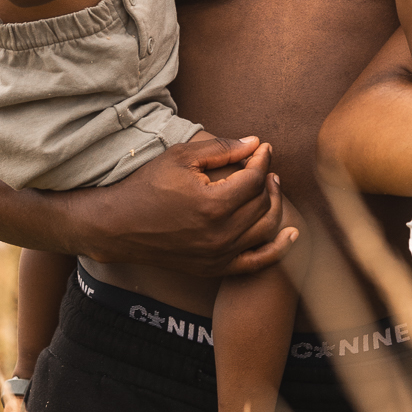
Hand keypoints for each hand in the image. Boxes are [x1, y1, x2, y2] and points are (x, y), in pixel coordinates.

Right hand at [71, 133, 297, 274]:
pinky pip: (258, 262)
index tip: (263, 149)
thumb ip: (222, 149)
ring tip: (270, 189)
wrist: (119, 226)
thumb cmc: (147, 186)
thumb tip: (255, 143)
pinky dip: (279, 249)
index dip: (263, 159)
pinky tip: (292, 234)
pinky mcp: (214, 268)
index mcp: (213, 204)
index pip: (255, 178)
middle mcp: (220, 234)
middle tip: (264, 166)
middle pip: (263, 202)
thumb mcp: (181, 157)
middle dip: (269, 180)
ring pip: (266, 229)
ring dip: (275, 206)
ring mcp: (219, 255)